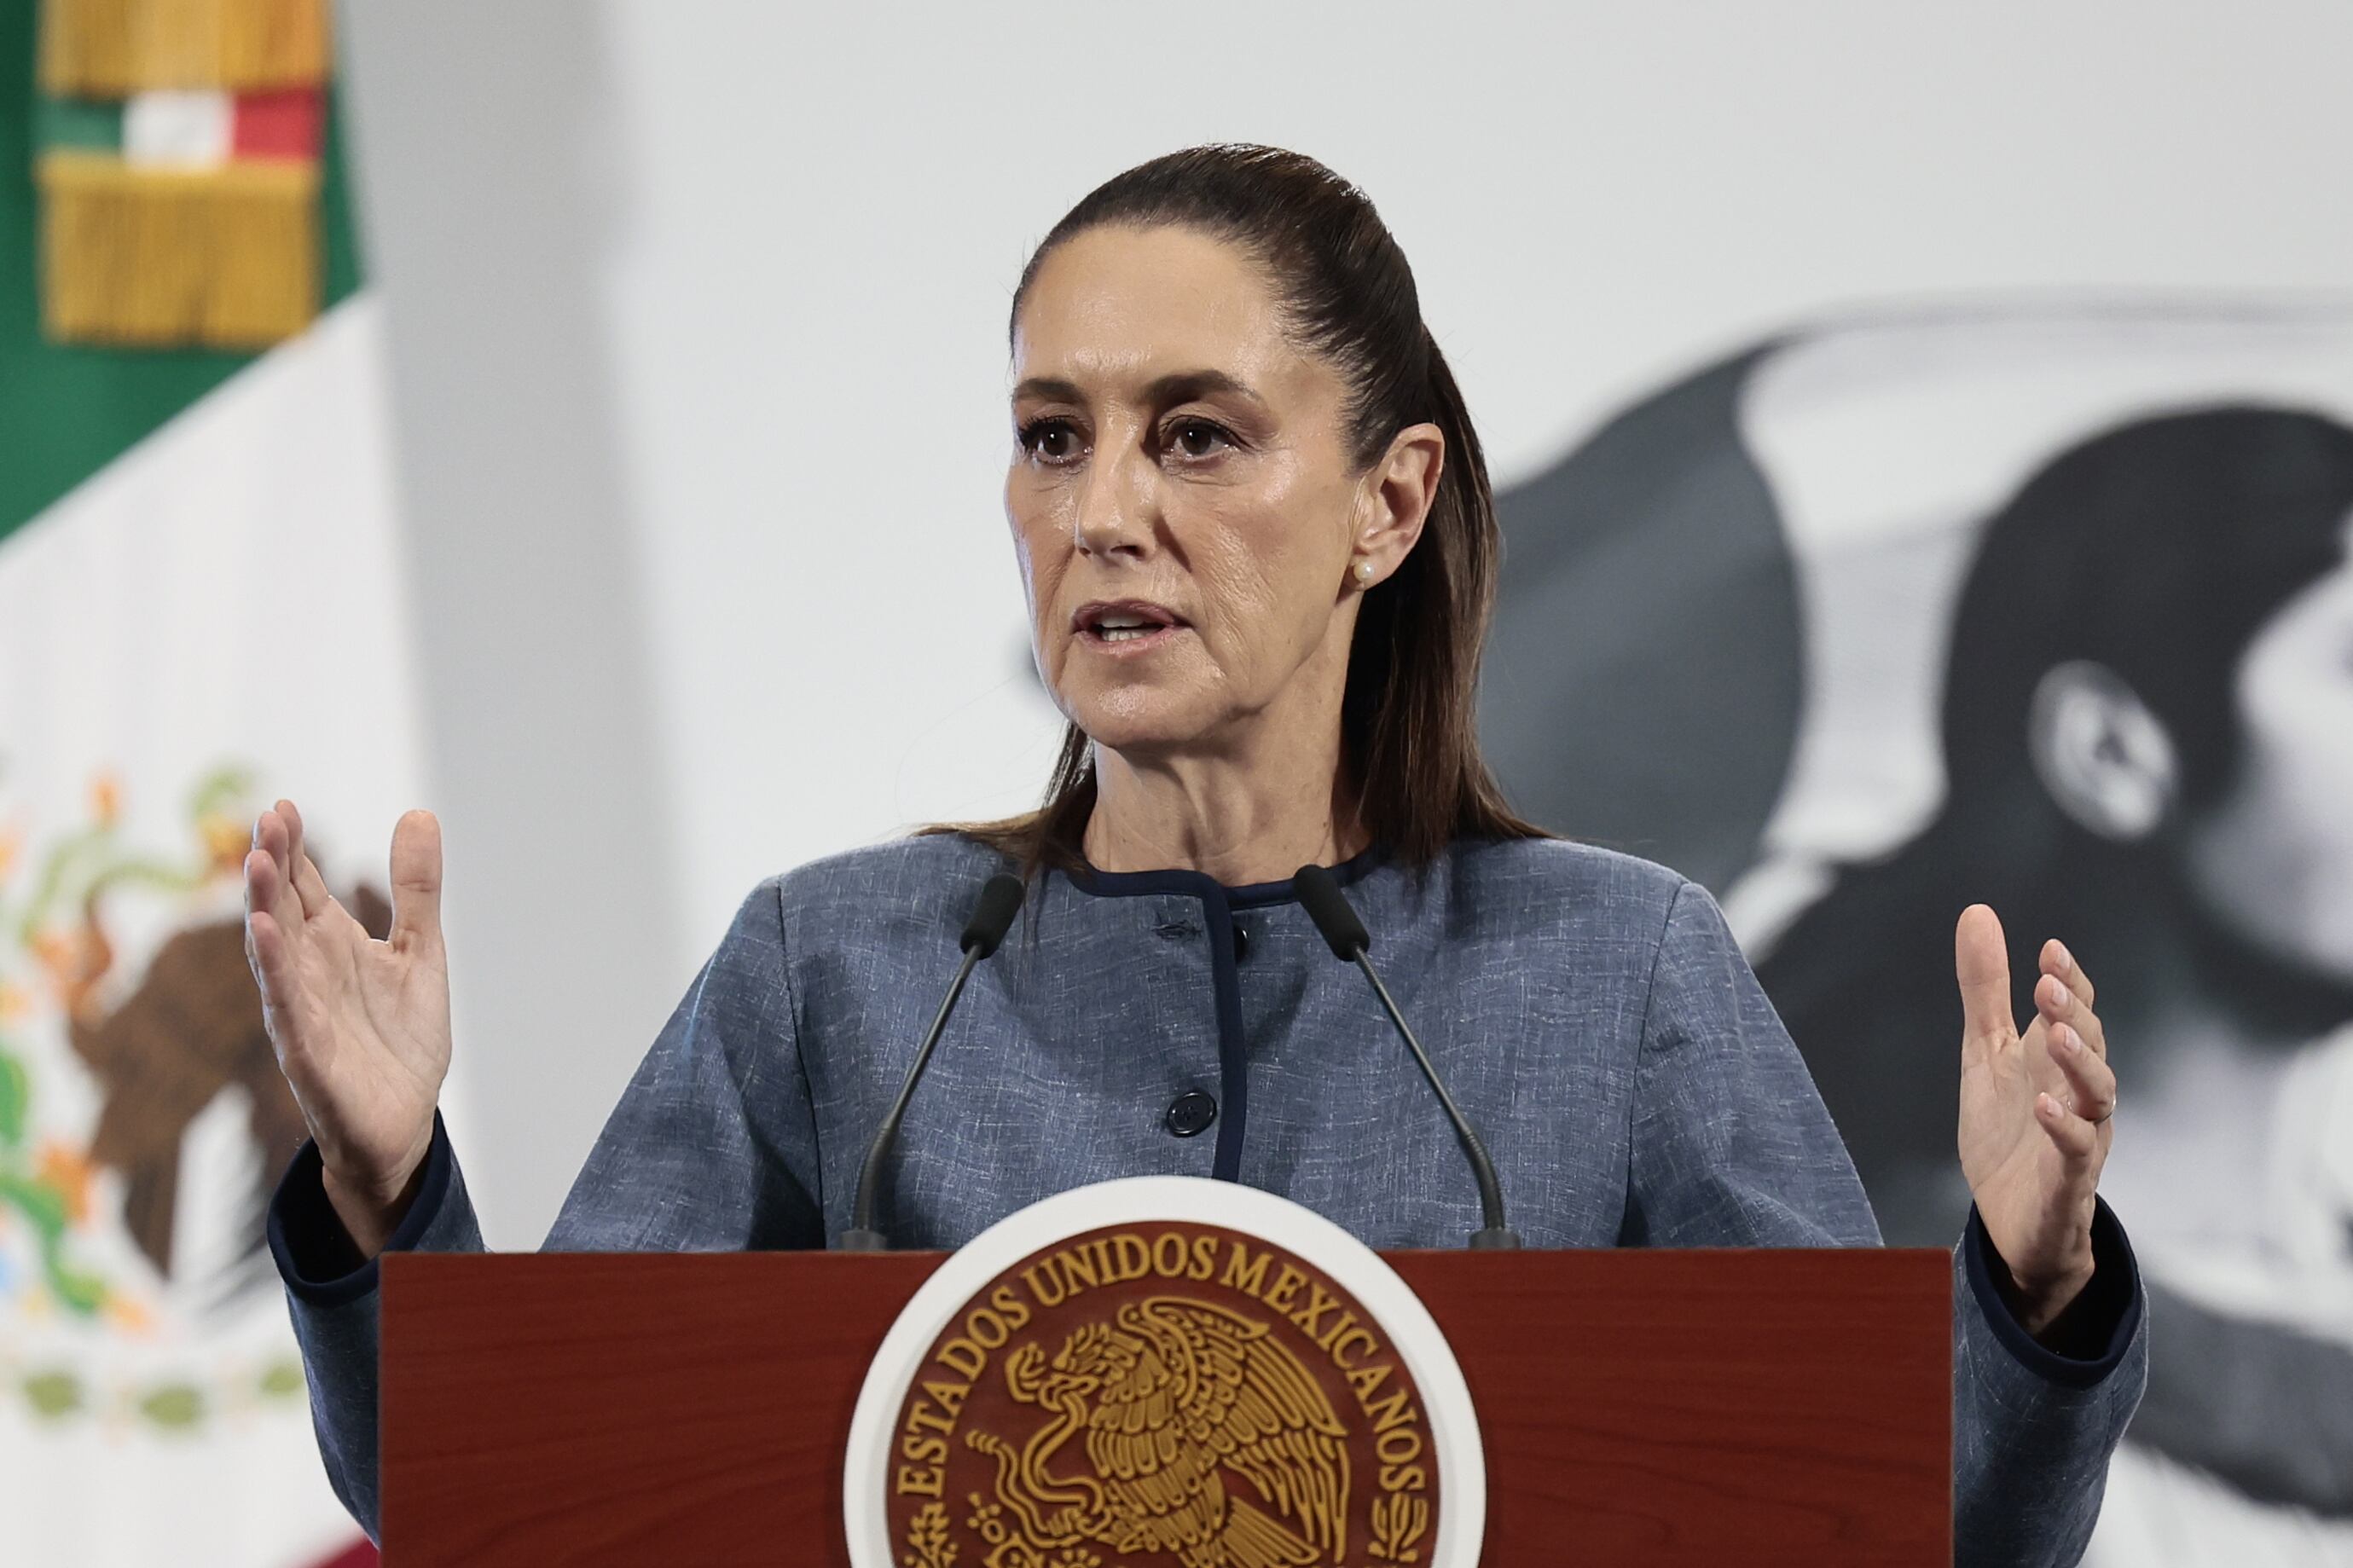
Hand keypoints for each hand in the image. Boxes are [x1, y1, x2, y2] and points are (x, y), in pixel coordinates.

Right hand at [244, 801, 451, 1256]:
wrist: (404, 1123)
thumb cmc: (400, 1038)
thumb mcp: (421, 951)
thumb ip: (416, 889)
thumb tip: (418, 812)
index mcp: (332, 945)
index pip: (302, 886)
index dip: (293, 848)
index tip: (283, 806)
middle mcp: (307, 971)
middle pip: (281, 908)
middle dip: (272, 865)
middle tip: (268, 818)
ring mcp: (302, 1011)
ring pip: (273, 952)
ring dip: (262, 908)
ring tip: (257, 862)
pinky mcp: (307, 1053)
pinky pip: (286, 1007)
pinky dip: (276, 973)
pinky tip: (266, 937)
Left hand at [1954, 904, 2115, 1334]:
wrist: (2012, 1222)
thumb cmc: (2009, 1131)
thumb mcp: (1986, 1053)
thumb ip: (1984, 989)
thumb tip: (1977, 912)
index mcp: (2058, 1062)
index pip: (2075, 1013)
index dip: (2068, 982)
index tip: (2049, 951)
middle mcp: (2079, 1095)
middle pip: (2091, 1046)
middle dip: (2074, 1014)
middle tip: (2047, 984)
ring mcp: (2080, 1137)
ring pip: (2097, 1096)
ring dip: (2080, 1063)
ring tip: (2055, 1034)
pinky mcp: (2068, 1181)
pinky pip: (2077, 1153)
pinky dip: (2064, 1127)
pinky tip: (2043, 1105)